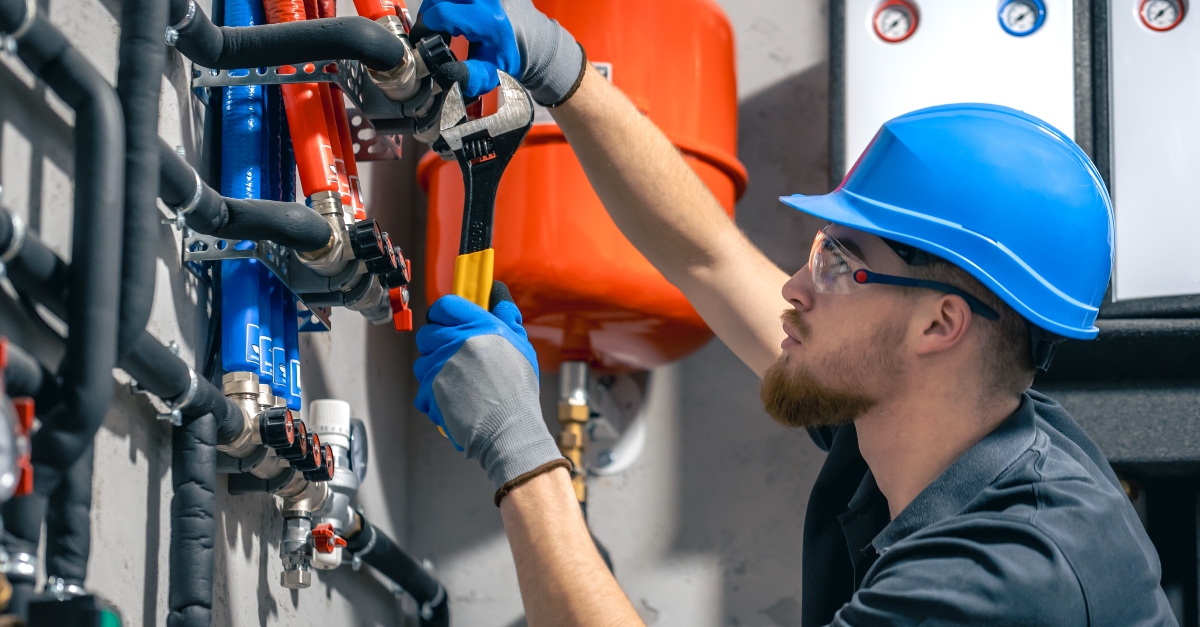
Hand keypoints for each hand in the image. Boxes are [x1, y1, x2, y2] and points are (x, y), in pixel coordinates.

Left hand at [414, 283, 564, 490]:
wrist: (510, 428)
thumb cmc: (518, 390)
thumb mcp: (520, 346)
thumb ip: (506, 317)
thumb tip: (498, 295)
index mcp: (478, 326)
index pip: (444, 306)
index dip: (443, 314)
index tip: (448, 323)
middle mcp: (456, 342)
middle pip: (427, 333)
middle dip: (437, 344)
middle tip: (455, 358)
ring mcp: (440, 367)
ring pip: (421, 362)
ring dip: (434, 372)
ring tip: (458, 384)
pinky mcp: (429, 391)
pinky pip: (422, 389)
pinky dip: (434, 397)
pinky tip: (454, 401)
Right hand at [417, 0, 584, 104]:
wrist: (524, 40)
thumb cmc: (504, 56)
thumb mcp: (489, 73)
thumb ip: (469, 78)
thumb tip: (446, 75)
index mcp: (488, 21)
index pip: (442, 14)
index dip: (426, 27)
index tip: (424, 40)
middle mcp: (486, 0)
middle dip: (428, 16)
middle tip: (430, 34)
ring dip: (434, 7)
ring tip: (438, 25)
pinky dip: (443, 4)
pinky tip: (447, 17)